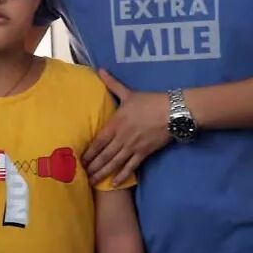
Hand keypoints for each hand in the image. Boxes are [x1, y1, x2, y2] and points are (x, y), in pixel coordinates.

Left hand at [83, 69, 169, 186]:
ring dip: (103, 172)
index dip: (88, 151)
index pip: (98, 140)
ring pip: (115, 162)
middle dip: (93, 165)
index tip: (79, 159)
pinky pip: (131, 167)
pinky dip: (121, 176)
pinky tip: (113, 183)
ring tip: (92, 181)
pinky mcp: (144, 153)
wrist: (173, 112)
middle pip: (104, 154)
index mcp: (116, 123)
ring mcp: (133, 146)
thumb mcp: (129, 93)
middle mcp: (122, 137)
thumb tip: (100, 69)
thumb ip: (112, 84)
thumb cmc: (150, 101)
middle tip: (82, 174)